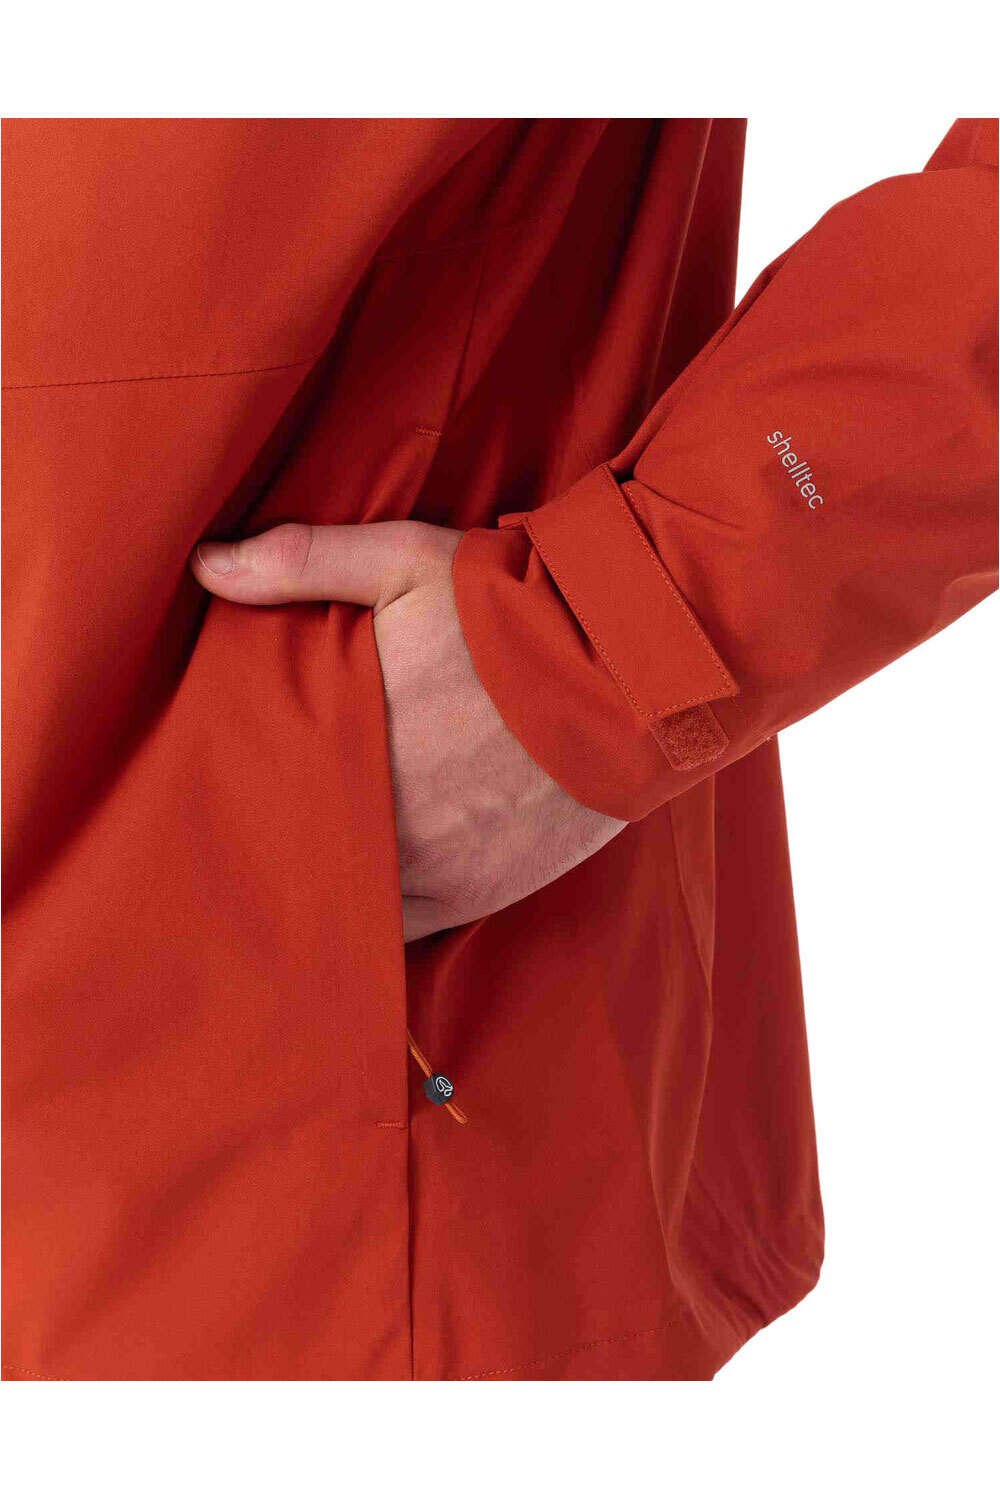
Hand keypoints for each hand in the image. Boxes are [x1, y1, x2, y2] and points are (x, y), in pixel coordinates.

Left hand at [192, 522, 625, 939]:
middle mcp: (383, 821)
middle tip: (262, 848)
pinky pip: (416, 924)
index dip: (242, 809)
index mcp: (347, 744)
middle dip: (289, 852)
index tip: (225, 804)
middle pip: (307, 860)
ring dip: (339, 888)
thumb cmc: (515, 612)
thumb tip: (207, 564)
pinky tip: (381, 895)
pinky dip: (394, 914)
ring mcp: (434, 867)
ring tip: (322, 872)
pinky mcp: (483, 890)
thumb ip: (304, 562)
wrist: (631, 672)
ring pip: (357, 904)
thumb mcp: (407, 561)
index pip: (266, 801)